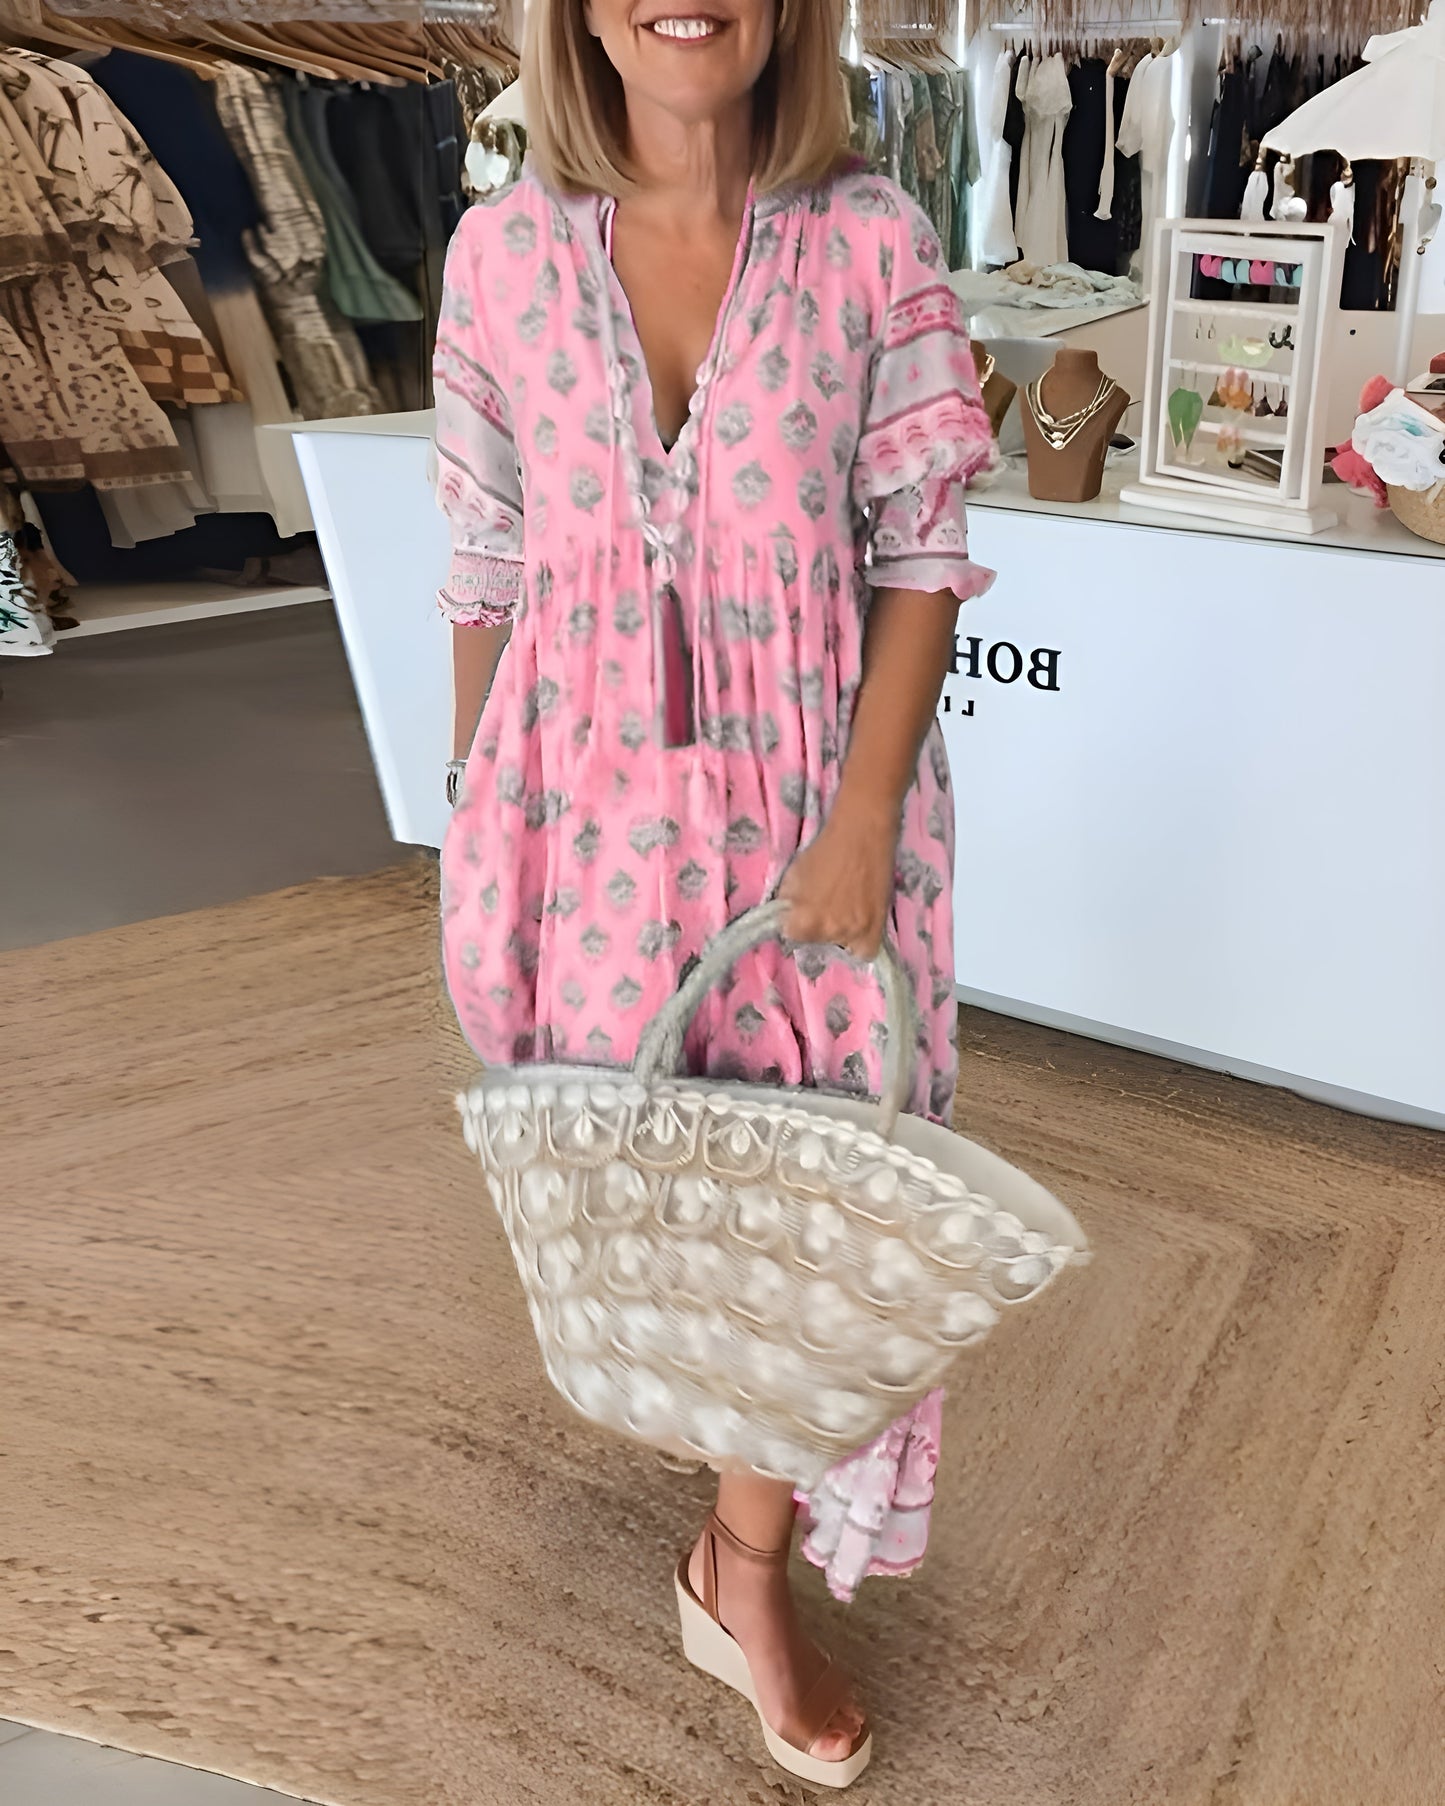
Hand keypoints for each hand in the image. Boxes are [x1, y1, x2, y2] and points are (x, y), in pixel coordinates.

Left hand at [778, 796, 898, 959]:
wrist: (863, 834)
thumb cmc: (824, 850)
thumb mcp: (792, 875)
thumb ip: (786, 902)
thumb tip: (786, 919)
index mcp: (803, 921)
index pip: (790, 935)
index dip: (794, 922)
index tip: (800, 912)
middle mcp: (829, 932)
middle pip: (815, 942)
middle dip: (814, 927)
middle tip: (822, 906)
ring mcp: (855, 932)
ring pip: (839, 946)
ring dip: (837, 933)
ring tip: (841, 911)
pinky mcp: (877, 928)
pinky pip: (865, 952)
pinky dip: (860, 945)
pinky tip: (856, 928)